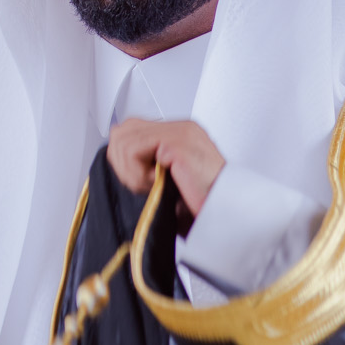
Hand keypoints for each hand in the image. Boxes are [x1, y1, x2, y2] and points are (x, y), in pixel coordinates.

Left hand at [106, 118, 223, 217]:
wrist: (227, 216)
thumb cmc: (203, 205)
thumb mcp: (168, 179)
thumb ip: (147, 163)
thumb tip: (117, 157)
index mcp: (179, 134)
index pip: (129, 130)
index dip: (123, 159)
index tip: (140, 182)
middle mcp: (180, 127)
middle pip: (121, 132)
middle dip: (123, 165)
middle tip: (146, 185)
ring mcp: (180, 132)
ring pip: (123, 140)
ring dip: (132, 172)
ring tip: (154, 186)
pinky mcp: (177, 143)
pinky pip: (133, 151)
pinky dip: (139, 175)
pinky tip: (159, 184)